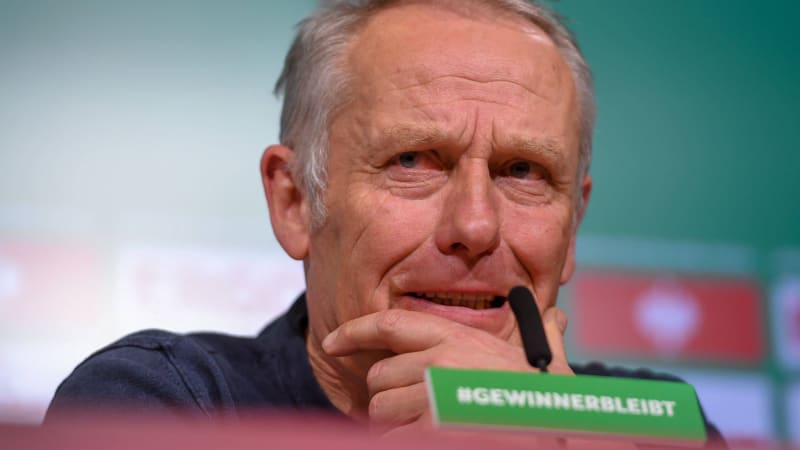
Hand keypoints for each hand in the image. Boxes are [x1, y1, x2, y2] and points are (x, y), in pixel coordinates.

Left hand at [322, 306, 571, 433]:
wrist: (554, 425)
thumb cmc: (548, 401)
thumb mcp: (548, 361)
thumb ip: (545, 335)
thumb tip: (557, 319)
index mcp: (457, 338)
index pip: (390, 325)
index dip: (354, 332)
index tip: (331, 343)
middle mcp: (437, 362)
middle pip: (378, 376)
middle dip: (389, 395)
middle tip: (415, 408)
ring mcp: (430, 397)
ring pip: (380, 410)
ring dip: (395, 425)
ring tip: (425, 429)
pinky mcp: (428, 430)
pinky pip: (390, 439)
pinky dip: (399, 443)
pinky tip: (424, 442)